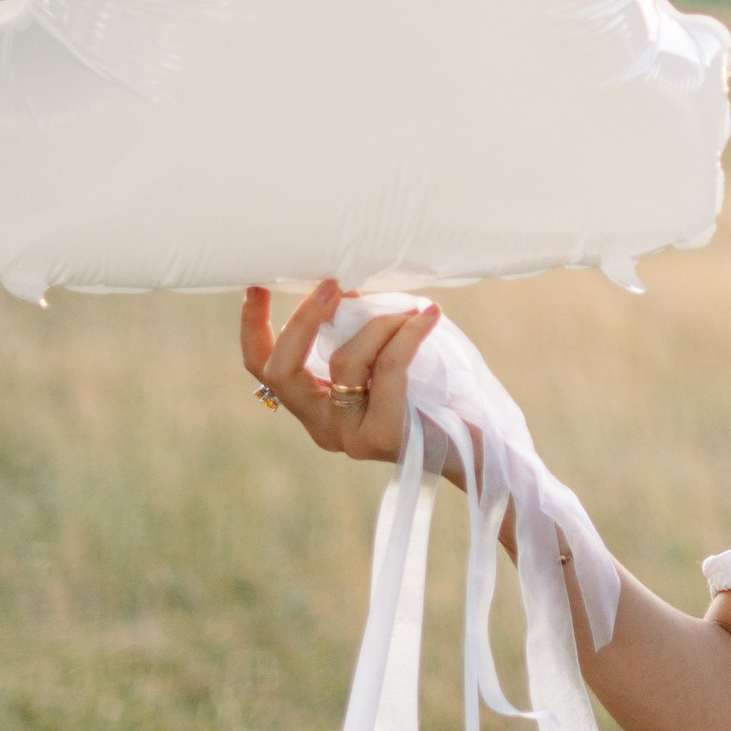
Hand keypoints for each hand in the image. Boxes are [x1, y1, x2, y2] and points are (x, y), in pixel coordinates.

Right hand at [241, 279, 439, 467]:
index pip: (265, 369)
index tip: (257, 286)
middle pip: (283, 370)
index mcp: (316, 406)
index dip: (252, 329)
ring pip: (343, 362)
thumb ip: (360, 333)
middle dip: (303, 319)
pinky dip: (406, 334)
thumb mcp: (385, 359)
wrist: (478, 447)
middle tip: (333, 283)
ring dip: (378, 323)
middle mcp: (322, 426)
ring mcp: (347, 436)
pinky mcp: (380, 436)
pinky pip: (386, 369)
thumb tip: (348, 287)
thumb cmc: (436, 395)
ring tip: (413, 308)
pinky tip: (428, 316)